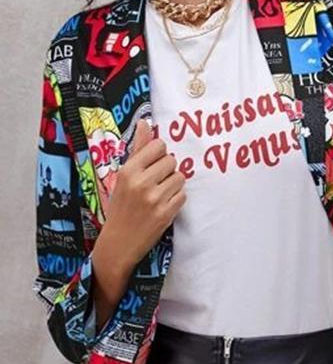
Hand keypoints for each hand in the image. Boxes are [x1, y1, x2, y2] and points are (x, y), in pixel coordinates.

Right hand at [103, 117, 186, 269]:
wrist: (119, 241)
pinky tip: (164, 205)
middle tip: (156, 182)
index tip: (153, 165)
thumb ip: (138, 149)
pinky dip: (176, 199)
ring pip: (180, 178)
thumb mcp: (124, 176)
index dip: (159, 155)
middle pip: (172, 161)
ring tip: (160, 194)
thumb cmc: (121, 206)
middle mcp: (141, 183)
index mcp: (128, 171)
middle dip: (167, 170)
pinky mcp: (165, 214)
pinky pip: (183, 195)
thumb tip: (145, 123)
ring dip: (173, 185)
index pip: (158, 146)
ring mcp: (154, 199)